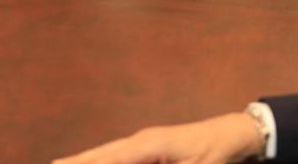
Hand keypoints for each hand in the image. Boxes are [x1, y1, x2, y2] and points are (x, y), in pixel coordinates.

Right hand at [54, 112, 262, 163]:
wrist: (234, 135)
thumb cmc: (215, 153)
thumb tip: (127, 162)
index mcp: (148, 145)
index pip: (108, 158)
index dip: (83, 163)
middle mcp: (141, 141)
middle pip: (101, 154)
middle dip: (76, 161)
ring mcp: (145, 144)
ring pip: (109, 154)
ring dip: (88, 159)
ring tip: (63, 163)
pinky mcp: (151, 149)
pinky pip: (121, 156)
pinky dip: (105, 159)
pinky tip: (96, 160)